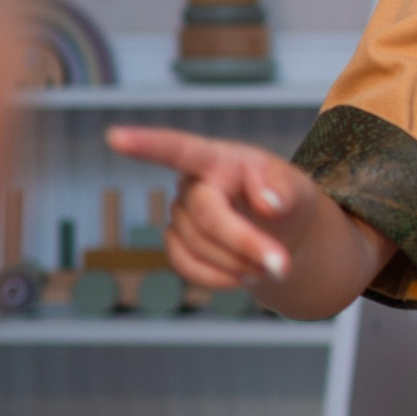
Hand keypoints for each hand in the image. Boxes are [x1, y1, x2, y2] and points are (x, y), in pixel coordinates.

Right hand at [105, 126, 321, 289]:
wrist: (282, 235)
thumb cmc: (288, 201)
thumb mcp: (301, 188)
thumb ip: (288, 189)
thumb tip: (269, 202)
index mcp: (219, 159)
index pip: (181, 150)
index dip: (148, 145)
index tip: (115, 137)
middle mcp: (192, 184)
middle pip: (208, 217)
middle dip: (245, 243)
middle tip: (282, 266)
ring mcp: (179, 215)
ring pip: (201, 248)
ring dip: (241, 263)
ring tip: (274, 264)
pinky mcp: (176, 244)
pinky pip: (190, 268)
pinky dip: (222, 278)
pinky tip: (246, 275)